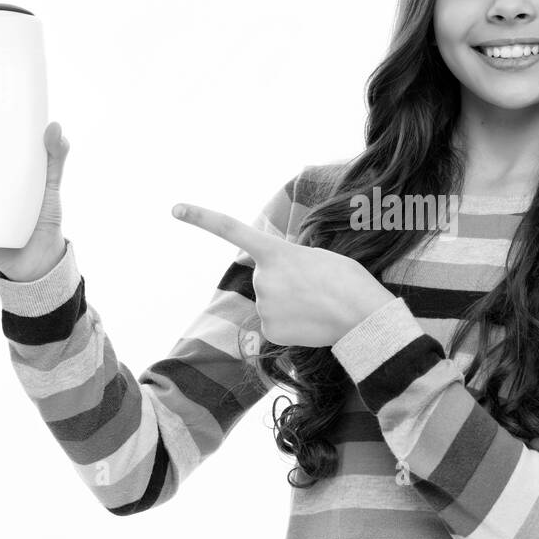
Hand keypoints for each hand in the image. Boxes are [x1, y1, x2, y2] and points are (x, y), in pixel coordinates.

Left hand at [172, 201, 395, 346]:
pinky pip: (274, 324)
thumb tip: (281, 282)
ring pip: (270, 303)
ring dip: (289, 303)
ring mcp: (264, 306)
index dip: (201, 217)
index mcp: (275, 252)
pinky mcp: (269, 331)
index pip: (231, 229)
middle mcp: (262, 278)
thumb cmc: (348, 280)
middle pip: (265, 279)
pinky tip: (310, 322)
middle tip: (314, 287)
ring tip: (316, 305)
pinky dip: (290, 324)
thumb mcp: (317, 257)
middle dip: (283, 282)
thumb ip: (289, 262)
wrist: (362, 316)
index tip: (175, 208)